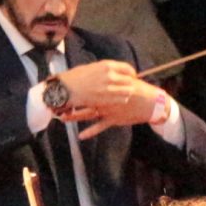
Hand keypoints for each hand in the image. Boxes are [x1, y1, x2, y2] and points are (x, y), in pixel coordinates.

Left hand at [53, 58, 168, 136]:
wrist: (149, 102)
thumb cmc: (136, 89)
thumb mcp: (124, 77)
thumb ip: (109, 75)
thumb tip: (98, 70)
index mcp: (106, 85)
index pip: (86, 85)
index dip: (72, 87)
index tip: (60, 87)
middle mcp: (104, 97)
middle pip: (83, 99)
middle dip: (69, 102)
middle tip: (56, 103)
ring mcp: (108, 109)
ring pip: (87, 113)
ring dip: (75, 116)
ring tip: (63, 118)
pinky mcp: (113, 119)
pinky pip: (100, 126)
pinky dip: (91, 132)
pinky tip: (81, 136)